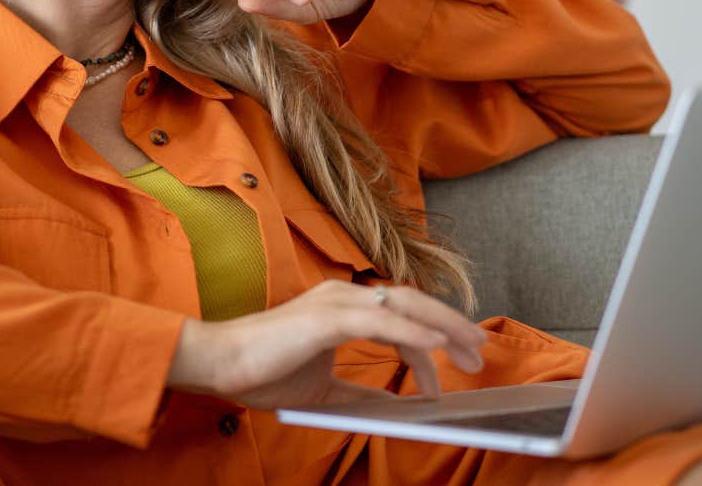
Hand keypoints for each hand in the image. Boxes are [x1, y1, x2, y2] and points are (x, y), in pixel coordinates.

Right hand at [167, 280, 486, 409]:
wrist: (221, 363)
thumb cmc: (266, 369)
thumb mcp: (326, 388)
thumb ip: (362, 391)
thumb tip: (397, 405)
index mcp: (345, 306)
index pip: (402, 315)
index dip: (434, 338)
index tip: (457, 365)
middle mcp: (345, 295)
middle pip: (412, 304)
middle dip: (451, 325)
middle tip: (480, 351)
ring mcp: (336, 303)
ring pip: (403, 306)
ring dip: (442, 326)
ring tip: (470, 348)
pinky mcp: (326, 318)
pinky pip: (378, 322)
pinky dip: (411, 333)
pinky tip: (435, 346)